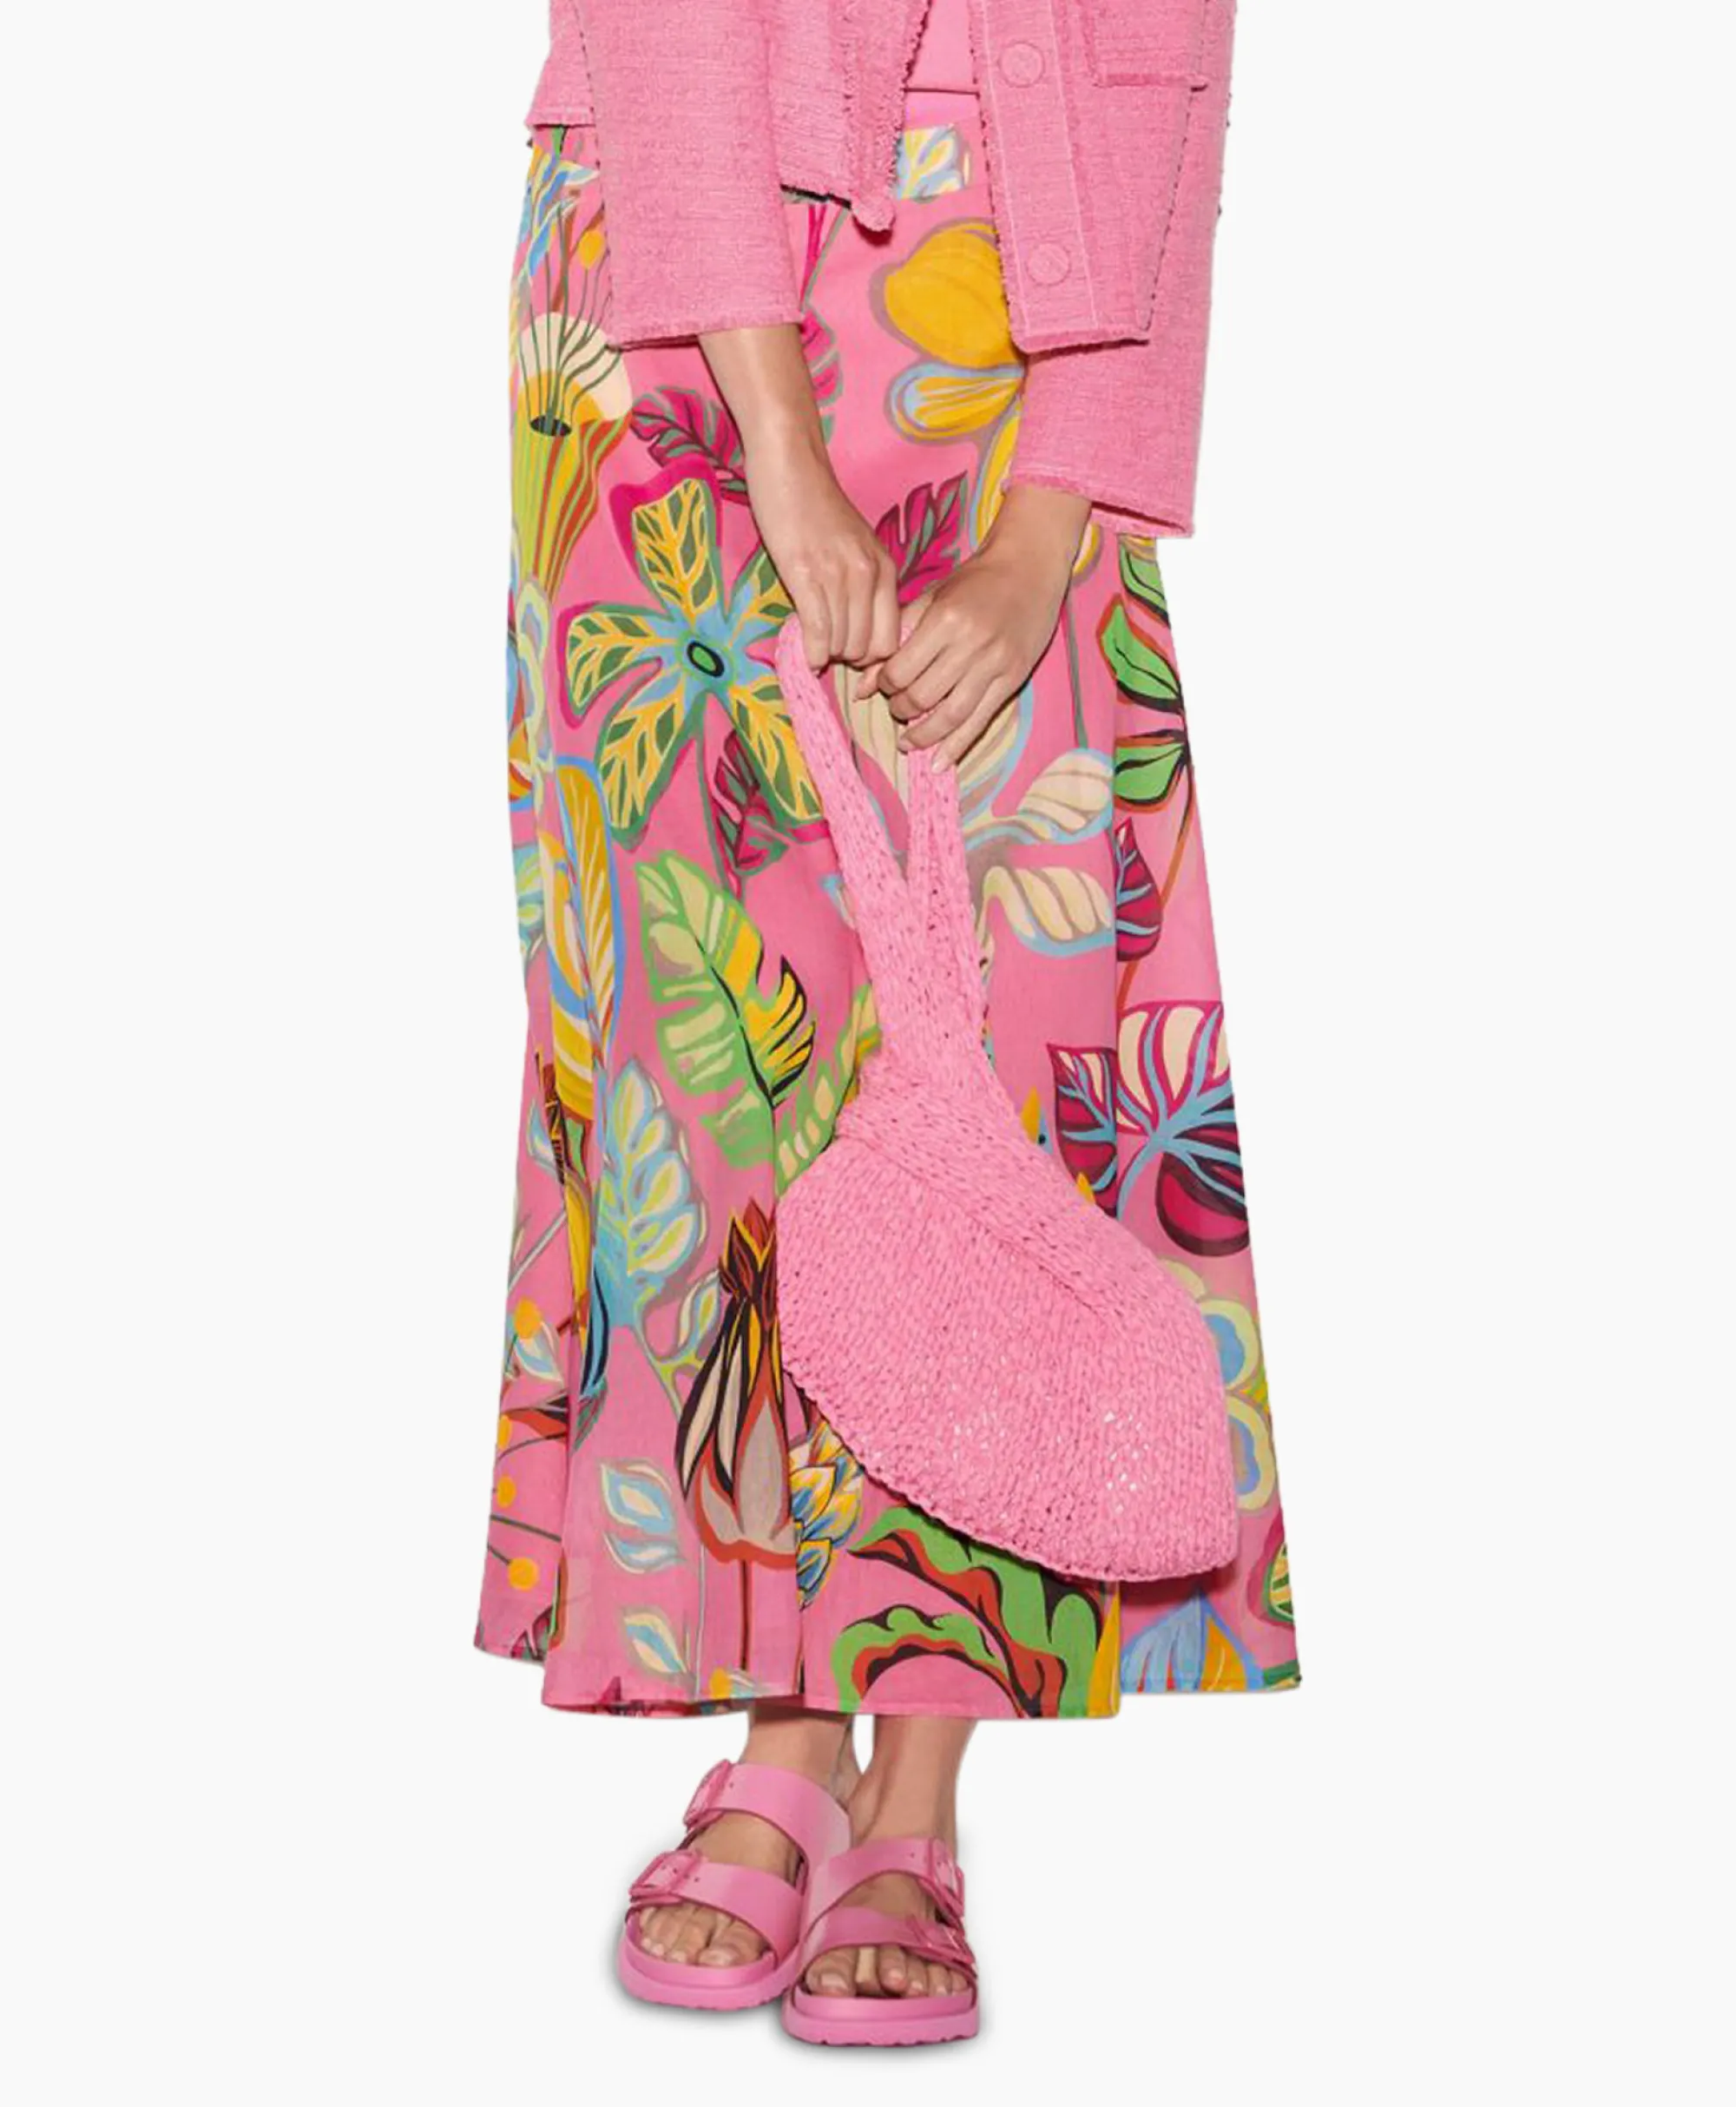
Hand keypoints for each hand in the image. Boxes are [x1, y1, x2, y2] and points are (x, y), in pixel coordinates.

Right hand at [698, 324, 898, 670]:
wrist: (790, 462)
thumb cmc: (817, 505)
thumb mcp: (856, 545)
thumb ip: (864, 583)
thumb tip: (858, 632)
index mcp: (885, 569)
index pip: (892, 638)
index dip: (872, 657)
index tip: (851, 654)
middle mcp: (869, 575)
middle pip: (867, 648)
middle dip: (848, 658)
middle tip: (829, 649)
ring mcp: (839, 576)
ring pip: (843, 645)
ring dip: (827, 653)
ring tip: (814, 644)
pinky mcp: (807, 574)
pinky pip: (818, 632)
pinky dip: (812, 650)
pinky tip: (806, 652)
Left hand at [862, 484, 1092, 767]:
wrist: (1029, 569)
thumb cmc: (975, 581)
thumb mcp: (932, 598)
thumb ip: (897, 638)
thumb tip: (863, 686)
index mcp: (945, 621)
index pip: (902, 670)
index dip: (885, 684)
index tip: (883, 684)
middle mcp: (970, 646)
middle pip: (923, 696)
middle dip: (902, 709)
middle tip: (897, 709)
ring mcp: (994, 665)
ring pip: (950, 715)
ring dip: (924, 735)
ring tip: (909, 742)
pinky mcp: (1012, 680)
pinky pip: (980, 721)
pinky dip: (957, 745)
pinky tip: (940, 761)